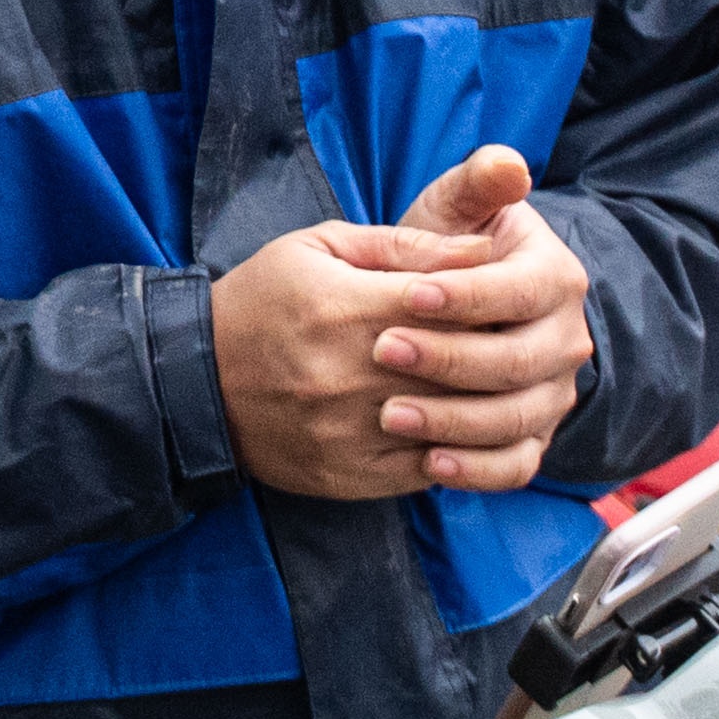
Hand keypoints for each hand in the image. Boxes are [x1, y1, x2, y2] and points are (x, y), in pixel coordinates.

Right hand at [213, 153, 534, 500]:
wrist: (194, 381)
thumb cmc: (262, 300)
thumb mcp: (320, 247)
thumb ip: (403, 244)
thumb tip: (480, 249)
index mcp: (346, 307)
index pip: (451, 302)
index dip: (491, 296)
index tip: (512, 291)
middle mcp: (350, 374)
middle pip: (458, 365)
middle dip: (498, 349)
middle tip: (524, 338)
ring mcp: (350, 431)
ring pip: (450, 424)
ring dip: (485, 406)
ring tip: (506, 385)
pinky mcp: (348, 474)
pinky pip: (424, 469)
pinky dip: (455, 450)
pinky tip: (465, 428)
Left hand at [355, 145, 595, 493]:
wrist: (442, 313)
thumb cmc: (443, 253)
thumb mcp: (455, 209)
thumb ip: (476, 184)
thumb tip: (506, 165)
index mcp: (556, 279)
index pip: (520, 291)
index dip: (467, 295)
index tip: (409, 295)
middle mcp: (566, 341)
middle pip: (518, 361)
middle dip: (449, 359)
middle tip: (383, 352)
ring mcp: (553, 395)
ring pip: (516, 418)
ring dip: (454, 420)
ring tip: (389, 412)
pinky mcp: (533, 438)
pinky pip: (516, 466)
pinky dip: (478, 471)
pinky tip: (429, 463)